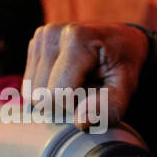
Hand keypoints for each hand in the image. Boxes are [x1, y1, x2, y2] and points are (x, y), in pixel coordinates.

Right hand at [23, 23, 150, 130]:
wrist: (121, 39)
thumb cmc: (124, 64)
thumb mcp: (127, 88)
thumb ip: (108, 107)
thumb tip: (80, 122)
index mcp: (77, 38)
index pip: (57, 93)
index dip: (74, 106)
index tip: (93, 95)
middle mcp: (52, 33)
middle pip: (39, 95)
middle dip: (62, 103)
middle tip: (87, 90)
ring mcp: (40, 37)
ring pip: (31, 92)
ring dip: (54, 97)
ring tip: (78, 82)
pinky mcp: (34, 43)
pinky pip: (29, 85)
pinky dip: (47, 89)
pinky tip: (67, 77)